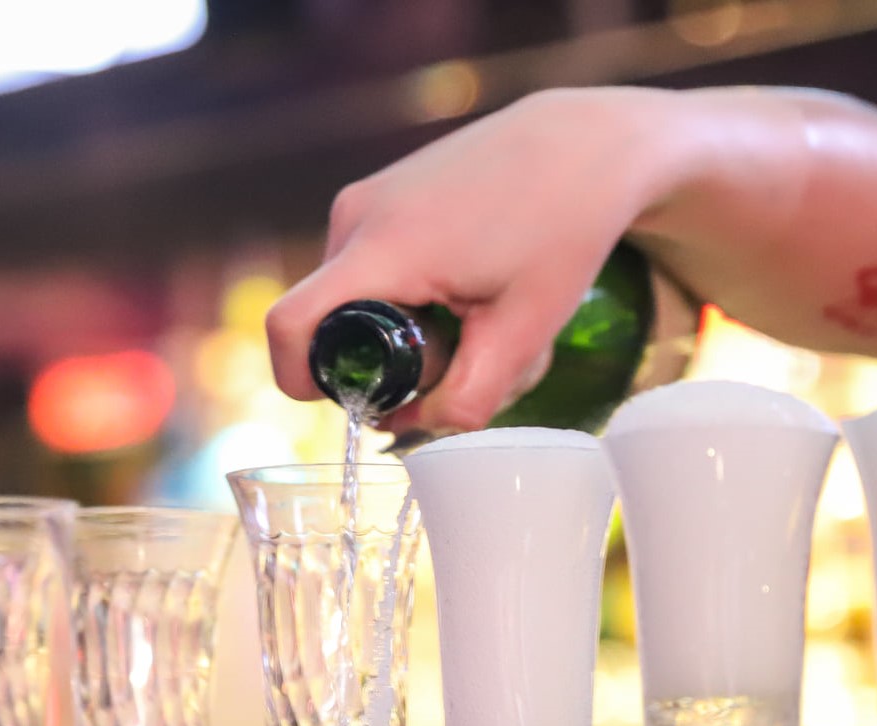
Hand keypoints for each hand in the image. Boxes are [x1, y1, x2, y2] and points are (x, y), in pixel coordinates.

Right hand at [266, 87, 670, 432]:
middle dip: (391, 365)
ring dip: (411, 333)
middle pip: (334, 325)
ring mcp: (366, 200)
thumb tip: (409, 427)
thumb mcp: (523, 334)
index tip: (353, 404)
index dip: (301, 382)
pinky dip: (414, 299)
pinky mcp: (383, 195)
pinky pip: (374, 271)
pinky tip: (471, 289)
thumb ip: (466, 399)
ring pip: (359, 302)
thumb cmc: (561, 231)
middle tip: (466, 359)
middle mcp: (357, 217)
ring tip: (481, 318)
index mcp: (383, 249)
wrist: (585, 146)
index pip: (291, 326)